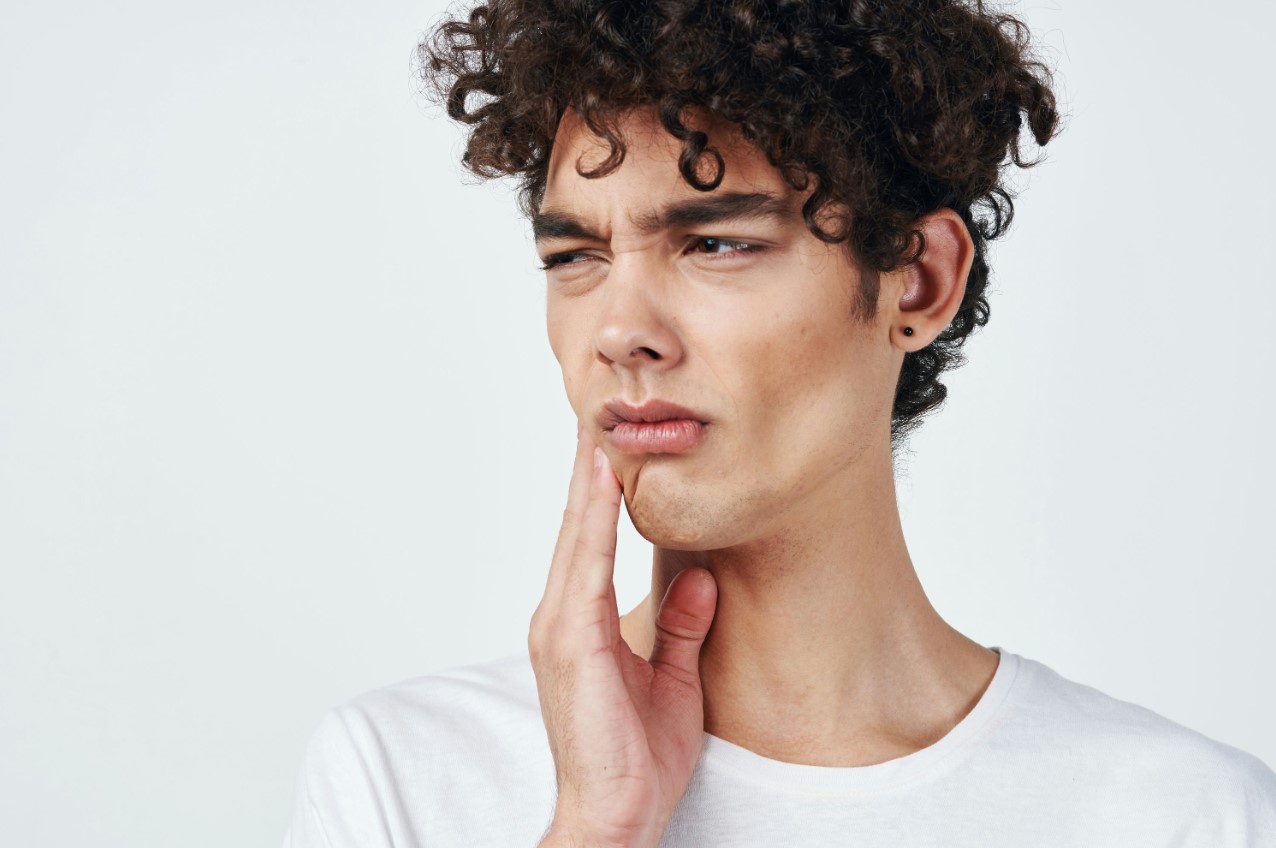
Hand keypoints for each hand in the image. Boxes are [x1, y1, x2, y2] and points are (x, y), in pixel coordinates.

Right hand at [529, 425, 717, 847]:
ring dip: (589, 481)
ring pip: (578, 536)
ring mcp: (559, 628)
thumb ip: (682, 626)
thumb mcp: (673, 679)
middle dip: (589, 471)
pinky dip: (594, 522)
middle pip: (578, 527)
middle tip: (599, 413)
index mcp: (580, 623)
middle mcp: (561, 616)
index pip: (591, 542)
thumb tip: (702, 577)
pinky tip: (606, 484)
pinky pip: (586, 568)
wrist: (615, 816)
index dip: (600, 491)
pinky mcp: (570, 643)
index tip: (612, 445)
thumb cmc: (637, 758)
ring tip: (601, 428)